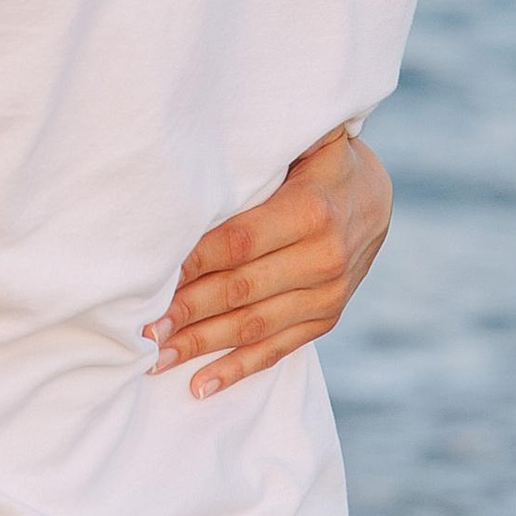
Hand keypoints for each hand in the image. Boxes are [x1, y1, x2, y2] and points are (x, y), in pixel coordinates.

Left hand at [144, 124, 394, 397]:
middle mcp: (324, 258)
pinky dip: (237, 370)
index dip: (193, 261)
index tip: (149, 277)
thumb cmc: (318, 158)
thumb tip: (213, 129)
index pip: (238, 242)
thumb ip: (265, 141)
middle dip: (186, 311)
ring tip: (155, 357)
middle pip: (241, 290)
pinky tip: (200, 386)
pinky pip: (278, 350)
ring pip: (254, 326)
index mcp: (311, 211)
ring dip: (201, 345)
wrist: (374, 195)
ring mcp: (328, 295)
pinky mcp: (326, 319)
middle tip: (140, 327)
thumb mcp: (304, 139)